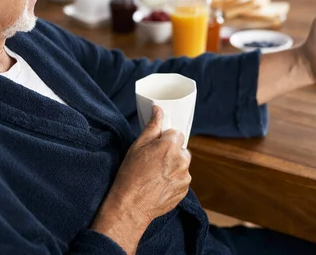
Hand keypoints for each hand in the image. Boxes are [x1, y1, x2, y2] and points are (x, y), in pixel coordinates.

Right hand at [91, 106, 190, 253]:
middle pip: (181, 149)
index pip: (176, 134)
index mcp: (170, 146)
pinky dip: (173, 180)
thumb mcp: (137, 146)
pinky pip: (182, 179)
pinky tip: (159, 184)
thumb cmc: (130, 174)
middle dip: (171, 152)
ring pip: (182, 164)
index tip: (155, 147)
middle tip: (154, 161)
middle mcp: (182, 160)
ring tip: (155, 175)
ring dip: (173, 166)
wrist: (131, 205)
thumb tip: (158, 110)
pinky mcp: (184, 190)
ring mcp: (185, 176)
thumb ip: (152, 126)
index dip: (165, 139)